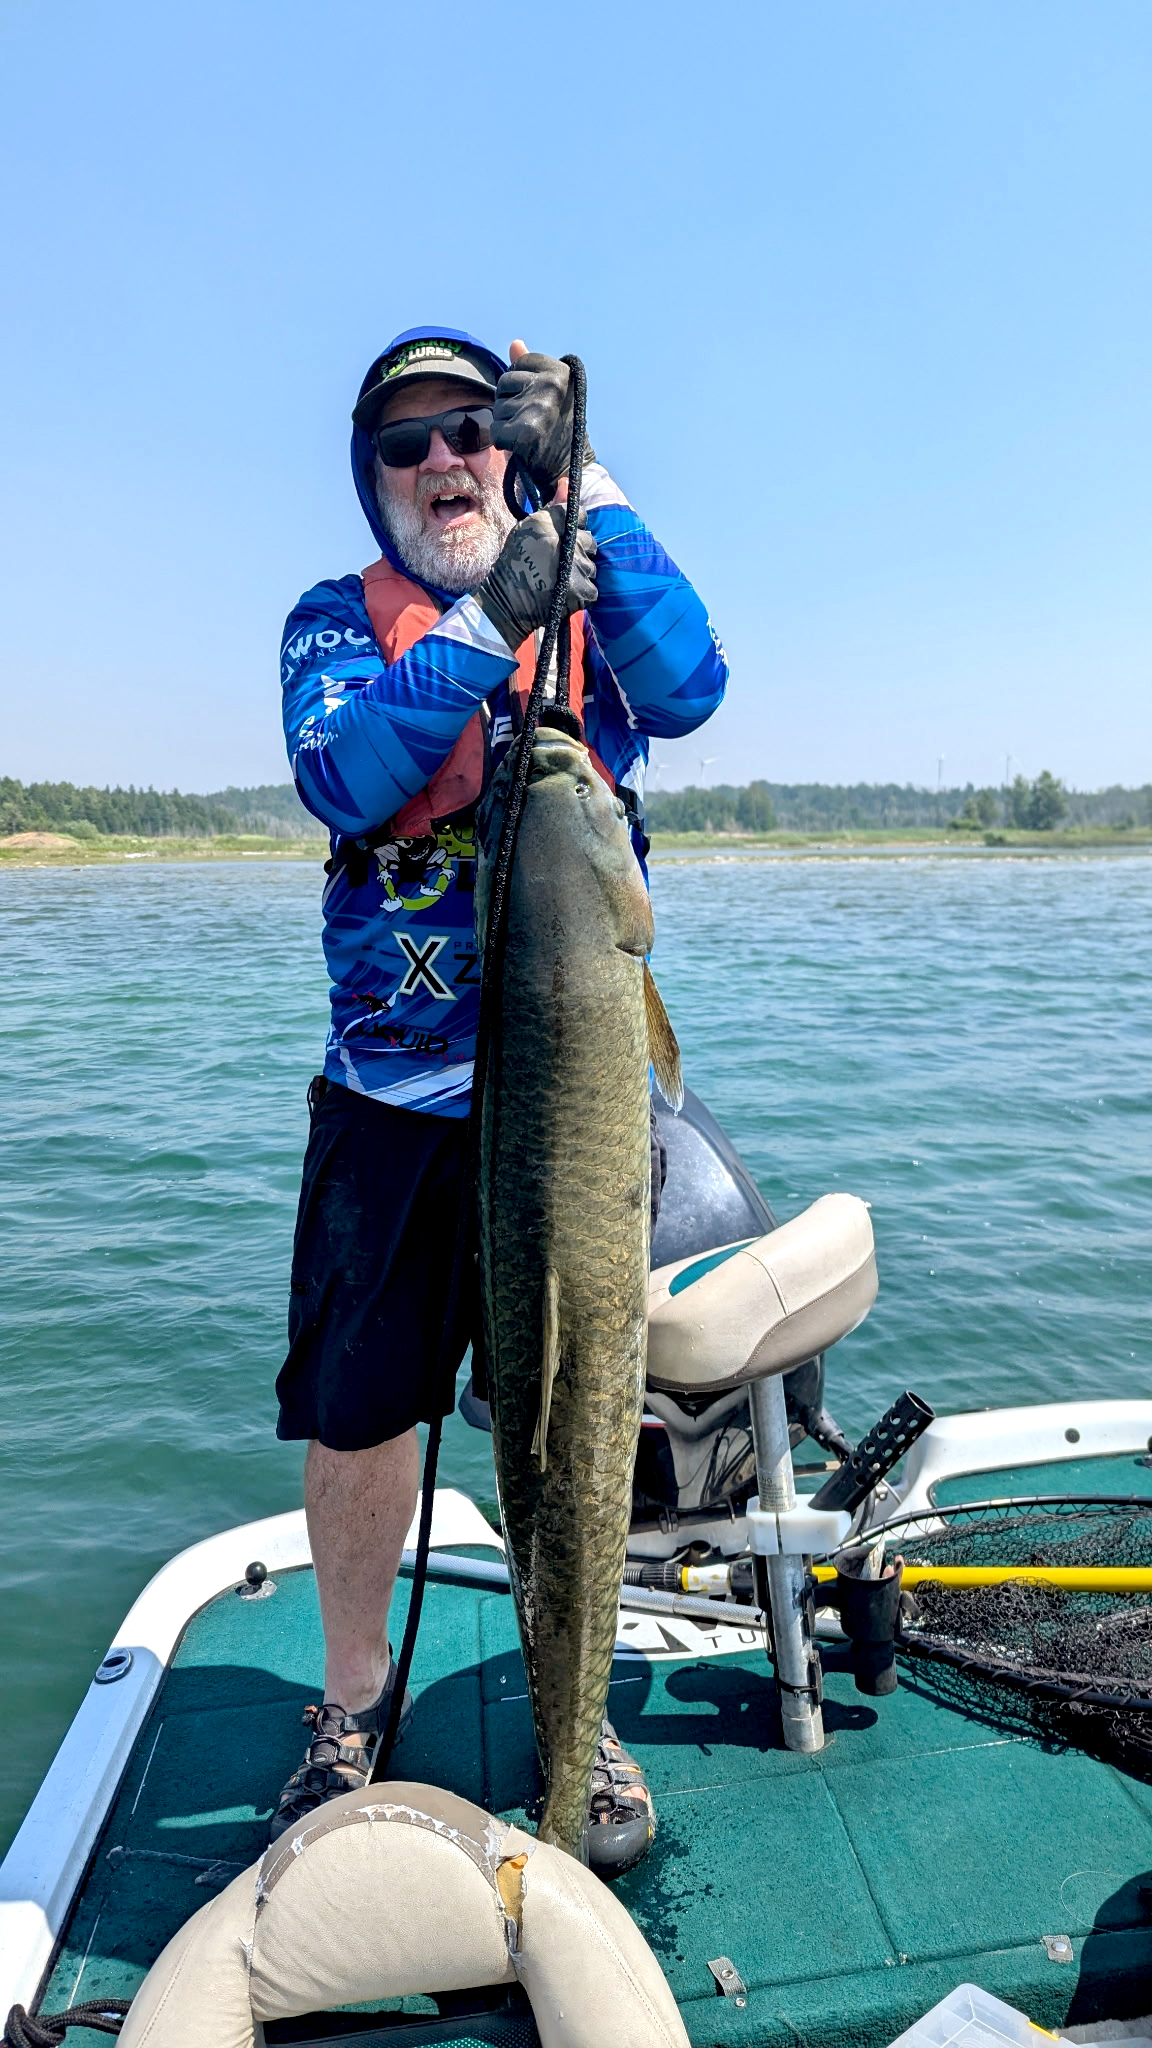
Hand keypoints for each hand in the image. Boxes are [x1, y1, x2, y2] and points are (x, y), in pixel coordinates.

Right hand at [475, 505, 597, 652]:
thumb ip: (553, 507)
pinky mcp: (582, 590)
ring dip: (579, 573)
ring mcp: (576, 567)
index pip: (581, 515)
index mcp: (551, 522)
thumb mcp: (529, 529)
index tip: (563, 538)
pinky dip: (581, 593)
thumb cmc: (516, 564)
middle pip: (590, 541)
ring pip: (591, 567)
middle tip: (558, 563)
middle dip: (578, 551)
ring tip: (557, 580)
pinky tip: (563, 594)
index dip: (574, 527)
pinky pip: (592, 589)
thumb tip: (567, 481)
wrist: (507, 601)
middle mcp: (566, 541)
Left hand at [491, 341, 595, 497]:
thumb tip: (515, 343)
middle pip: (504, 383)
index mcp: (560, 371)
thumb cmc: (559, 429)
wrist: (572, 468)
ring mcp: (538, 408)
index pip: (518, 363)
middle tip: (533, 420)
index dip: (522, 384)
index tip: (540, 401)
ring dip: (507, 422)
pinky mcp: (526, 432)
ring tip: (530, 433)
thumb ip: (530, 368)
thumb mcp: (551, 392)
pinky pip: (496, 430)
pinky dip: (503, 441)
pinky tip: (521, 446)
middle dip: (511, 402)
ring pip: (498, 407)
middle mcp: (550, 386)